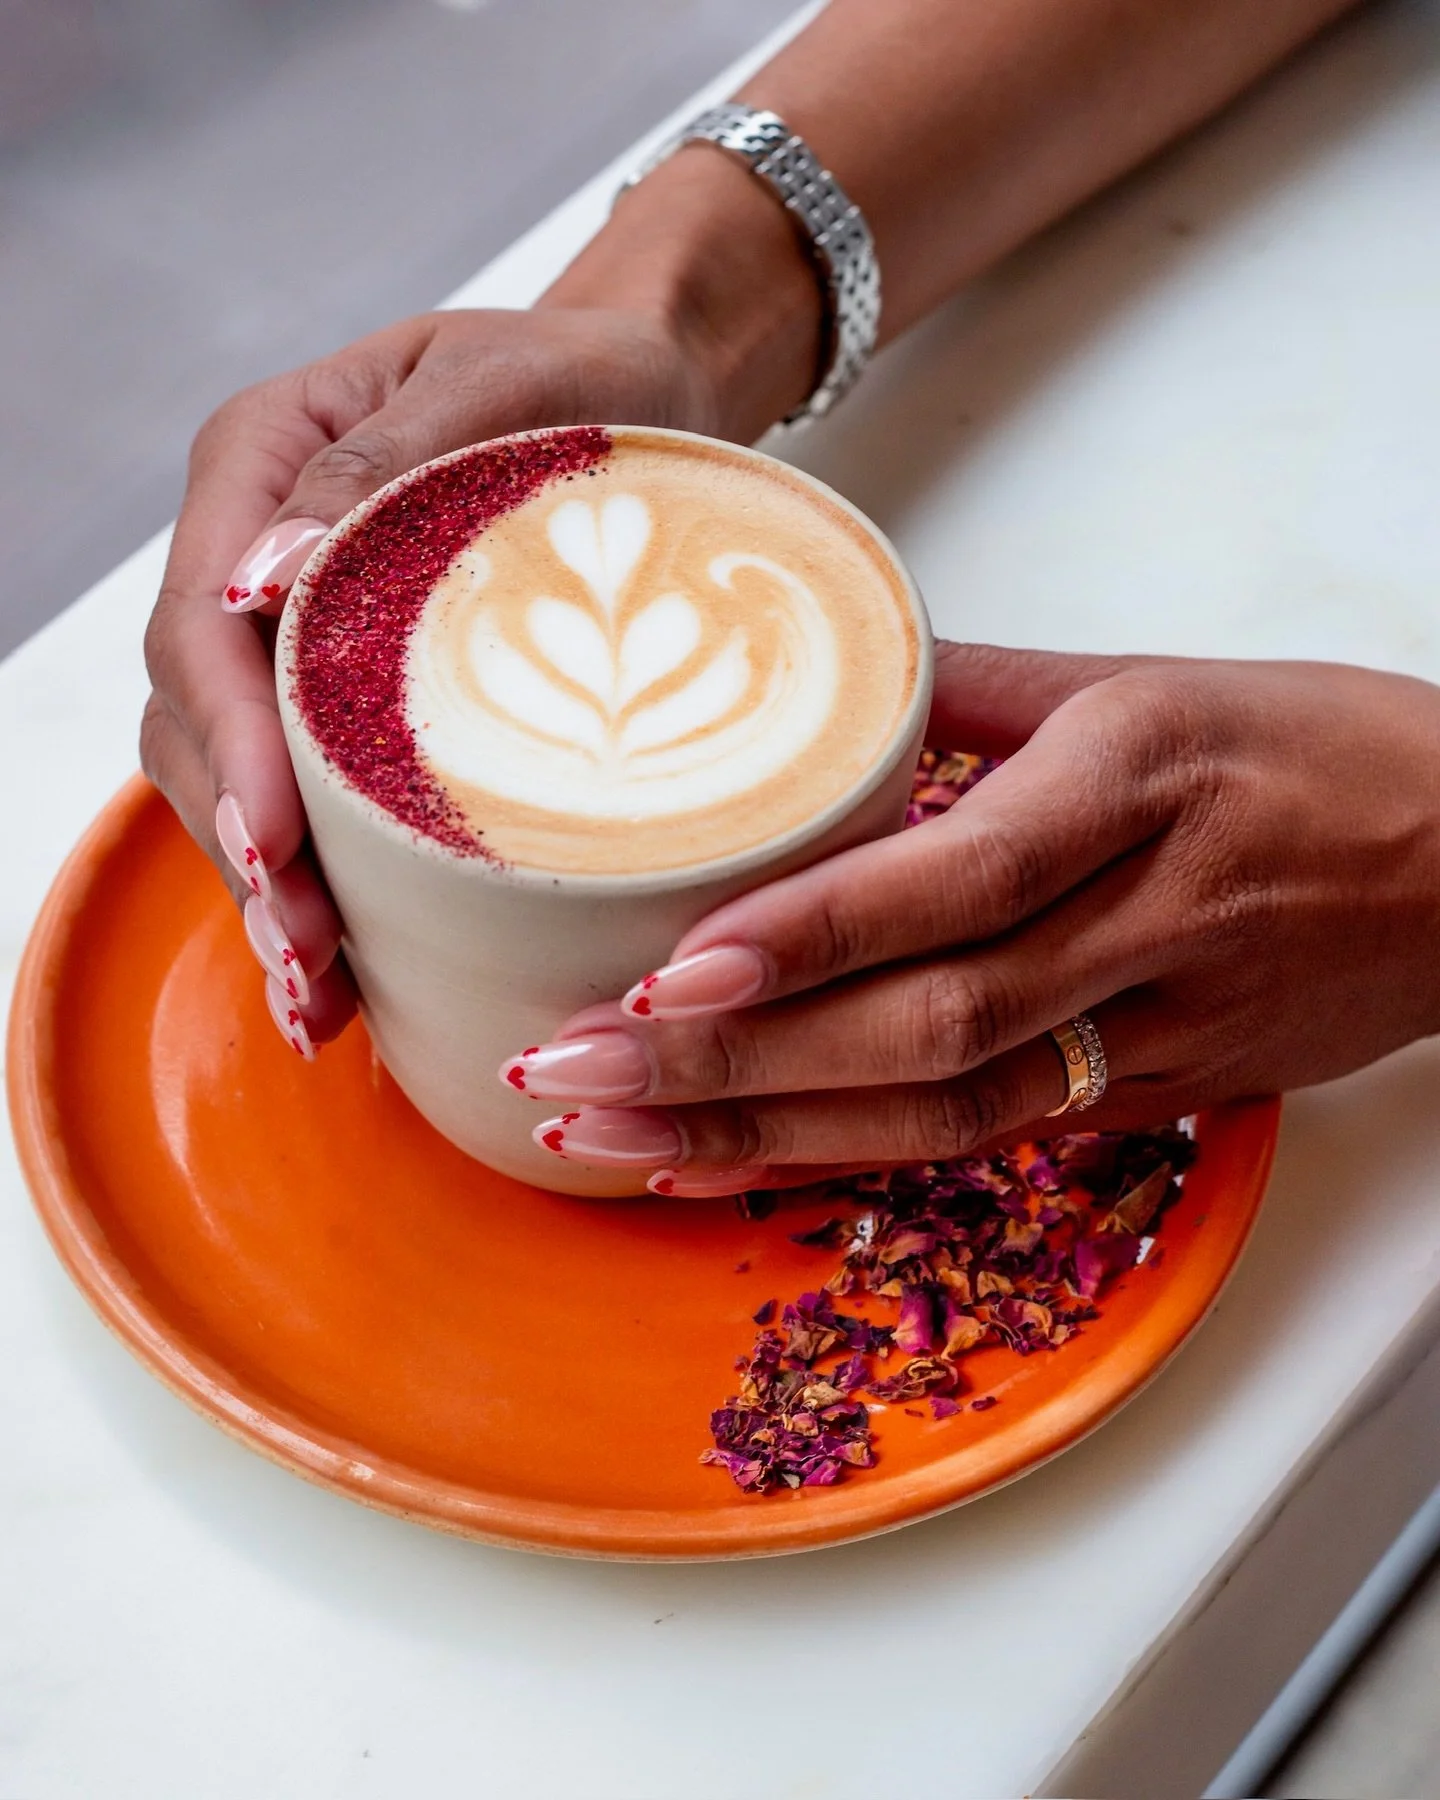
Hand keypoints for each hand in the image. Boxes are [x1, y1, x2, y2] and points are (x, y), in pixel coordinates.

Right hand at [138, 149, 821, 1053]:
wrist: (649, 389)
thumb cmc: (589, 378)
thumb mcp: (503, 384)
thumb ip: (382, 462)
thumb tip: (268, 571)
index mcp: (265, 458)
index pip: (200, 614)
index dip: (228, 739)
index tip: (276, 839)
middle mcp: (257, 550)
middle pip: (198, 716)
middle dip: (243, 840)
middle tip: (305, 950)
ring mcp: (295, 629)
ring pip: (233, 770)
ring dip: (268, 885)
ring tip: (314, 990)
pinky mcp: (348, 693)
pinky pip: (302, 789)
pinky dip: (315, 879)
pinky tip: (340, 972)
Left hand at [513, 643, 1439, 1193]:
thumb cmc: (1315, 751)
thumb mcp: (1150, 682)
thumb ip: (974, 685)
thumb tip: (816, 675)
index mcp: (1142, 786)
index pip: (959, 877)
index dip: (811, 933)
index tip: (667, 965)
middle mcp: (1148, 922)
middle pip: (927, 1023)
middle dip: (736, 1060)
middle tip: (570, 1069)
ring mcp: (1159, 1033)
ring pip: (945, 1113)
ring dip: (764, 1137)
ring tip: (609, 1142)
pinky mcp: (1158, 1102)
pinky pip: (982, 1146)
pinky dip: (845, 1162)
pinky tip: (727, 1172)